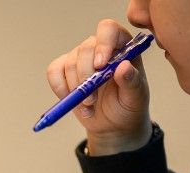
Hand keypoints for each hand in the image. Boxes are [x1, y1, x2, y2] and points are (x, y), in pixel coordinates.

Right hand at [46, 20, 151, 154]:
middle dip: (86, 76)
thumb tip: (122, 67)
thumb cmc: (128, 106)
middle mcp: (100, 48)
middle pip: (85, 49)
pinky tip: (72, 101)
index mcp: (122, 46)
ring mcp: (81, 58)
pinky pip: (54, 72)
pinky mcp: (64, 71)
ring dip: (76, 89)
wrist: (113, 124)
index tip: (100, 66)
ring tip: (88, 106)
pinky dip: (60, 88)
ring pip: (69, 63)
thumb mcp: (136, 97)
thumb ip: (132, 81)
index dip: (103, 44)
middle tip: (92, 99)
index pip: (108, 30)